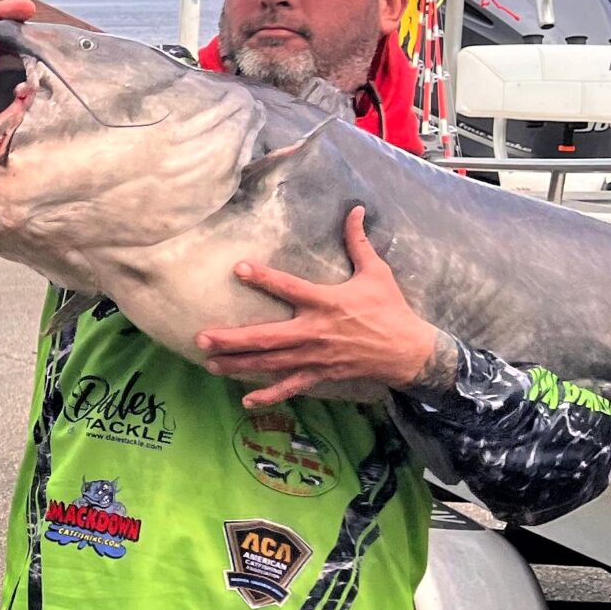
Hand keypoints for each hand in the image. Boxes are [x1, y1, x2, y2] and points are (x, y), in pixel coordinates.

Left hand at [196, 207, 441, 407]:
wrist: (408, 351)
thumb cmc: (390, 309)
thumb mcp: (376, 272)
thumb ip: (358, 241)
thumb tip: (355, 209)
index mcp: (325, 302)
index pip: (289, 287)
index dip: (264, 278)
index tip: (238, 268)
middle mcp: (314, 331)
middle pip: (267, 337)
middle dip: (232, 339)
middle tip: (202, 337)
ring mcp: (315, 356)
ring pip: (270, 363)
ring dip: (239, 364)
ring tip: (210, 363)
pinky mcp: (320, 374)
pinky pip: (291, 386)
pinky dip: (269, 395)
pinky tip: (246, 400)